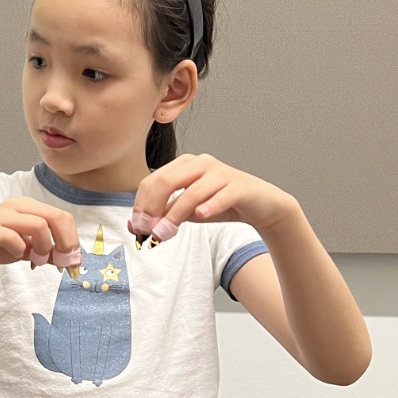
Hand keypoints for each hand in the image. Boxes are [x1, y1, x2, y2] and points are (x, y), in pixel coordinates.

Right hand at [0, 197, 81, 272]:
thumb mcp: (22, 249)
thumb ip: (43, 251)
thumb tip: (68, 260)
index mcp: (28, 207)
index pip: (63, 217)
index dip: (73, 240)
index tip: (71, 261)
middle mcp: (17, 206)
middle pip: (57, 218)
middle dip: (65, 244)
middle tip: (61, 262)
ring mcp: (3, 215)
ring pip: (40, 226)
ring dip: (44, 248)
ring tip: (34, 259)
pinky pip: (15, 238)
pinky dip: (20, 250)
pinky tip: (14, 255)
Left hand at [130, 153, 297, 243]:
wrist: (261, 206)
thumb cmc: (221, 204)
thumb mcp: (187, 211)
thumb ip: (164, 214)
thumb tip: (136, 226)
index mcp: (183, 165)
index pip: (152, 181)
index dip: (140, 205)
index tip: (136, 227)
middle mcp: (200, 163)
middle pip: (166, 181)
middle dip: (152, 208)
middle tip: (147, 231)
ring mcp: (221, 172)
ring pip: (192, 192)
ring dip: (175, 215)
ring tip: (164, 234)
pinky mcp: (240, 186)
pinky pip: (222, 195)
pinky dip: (210, 206)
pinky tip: (201, 216)